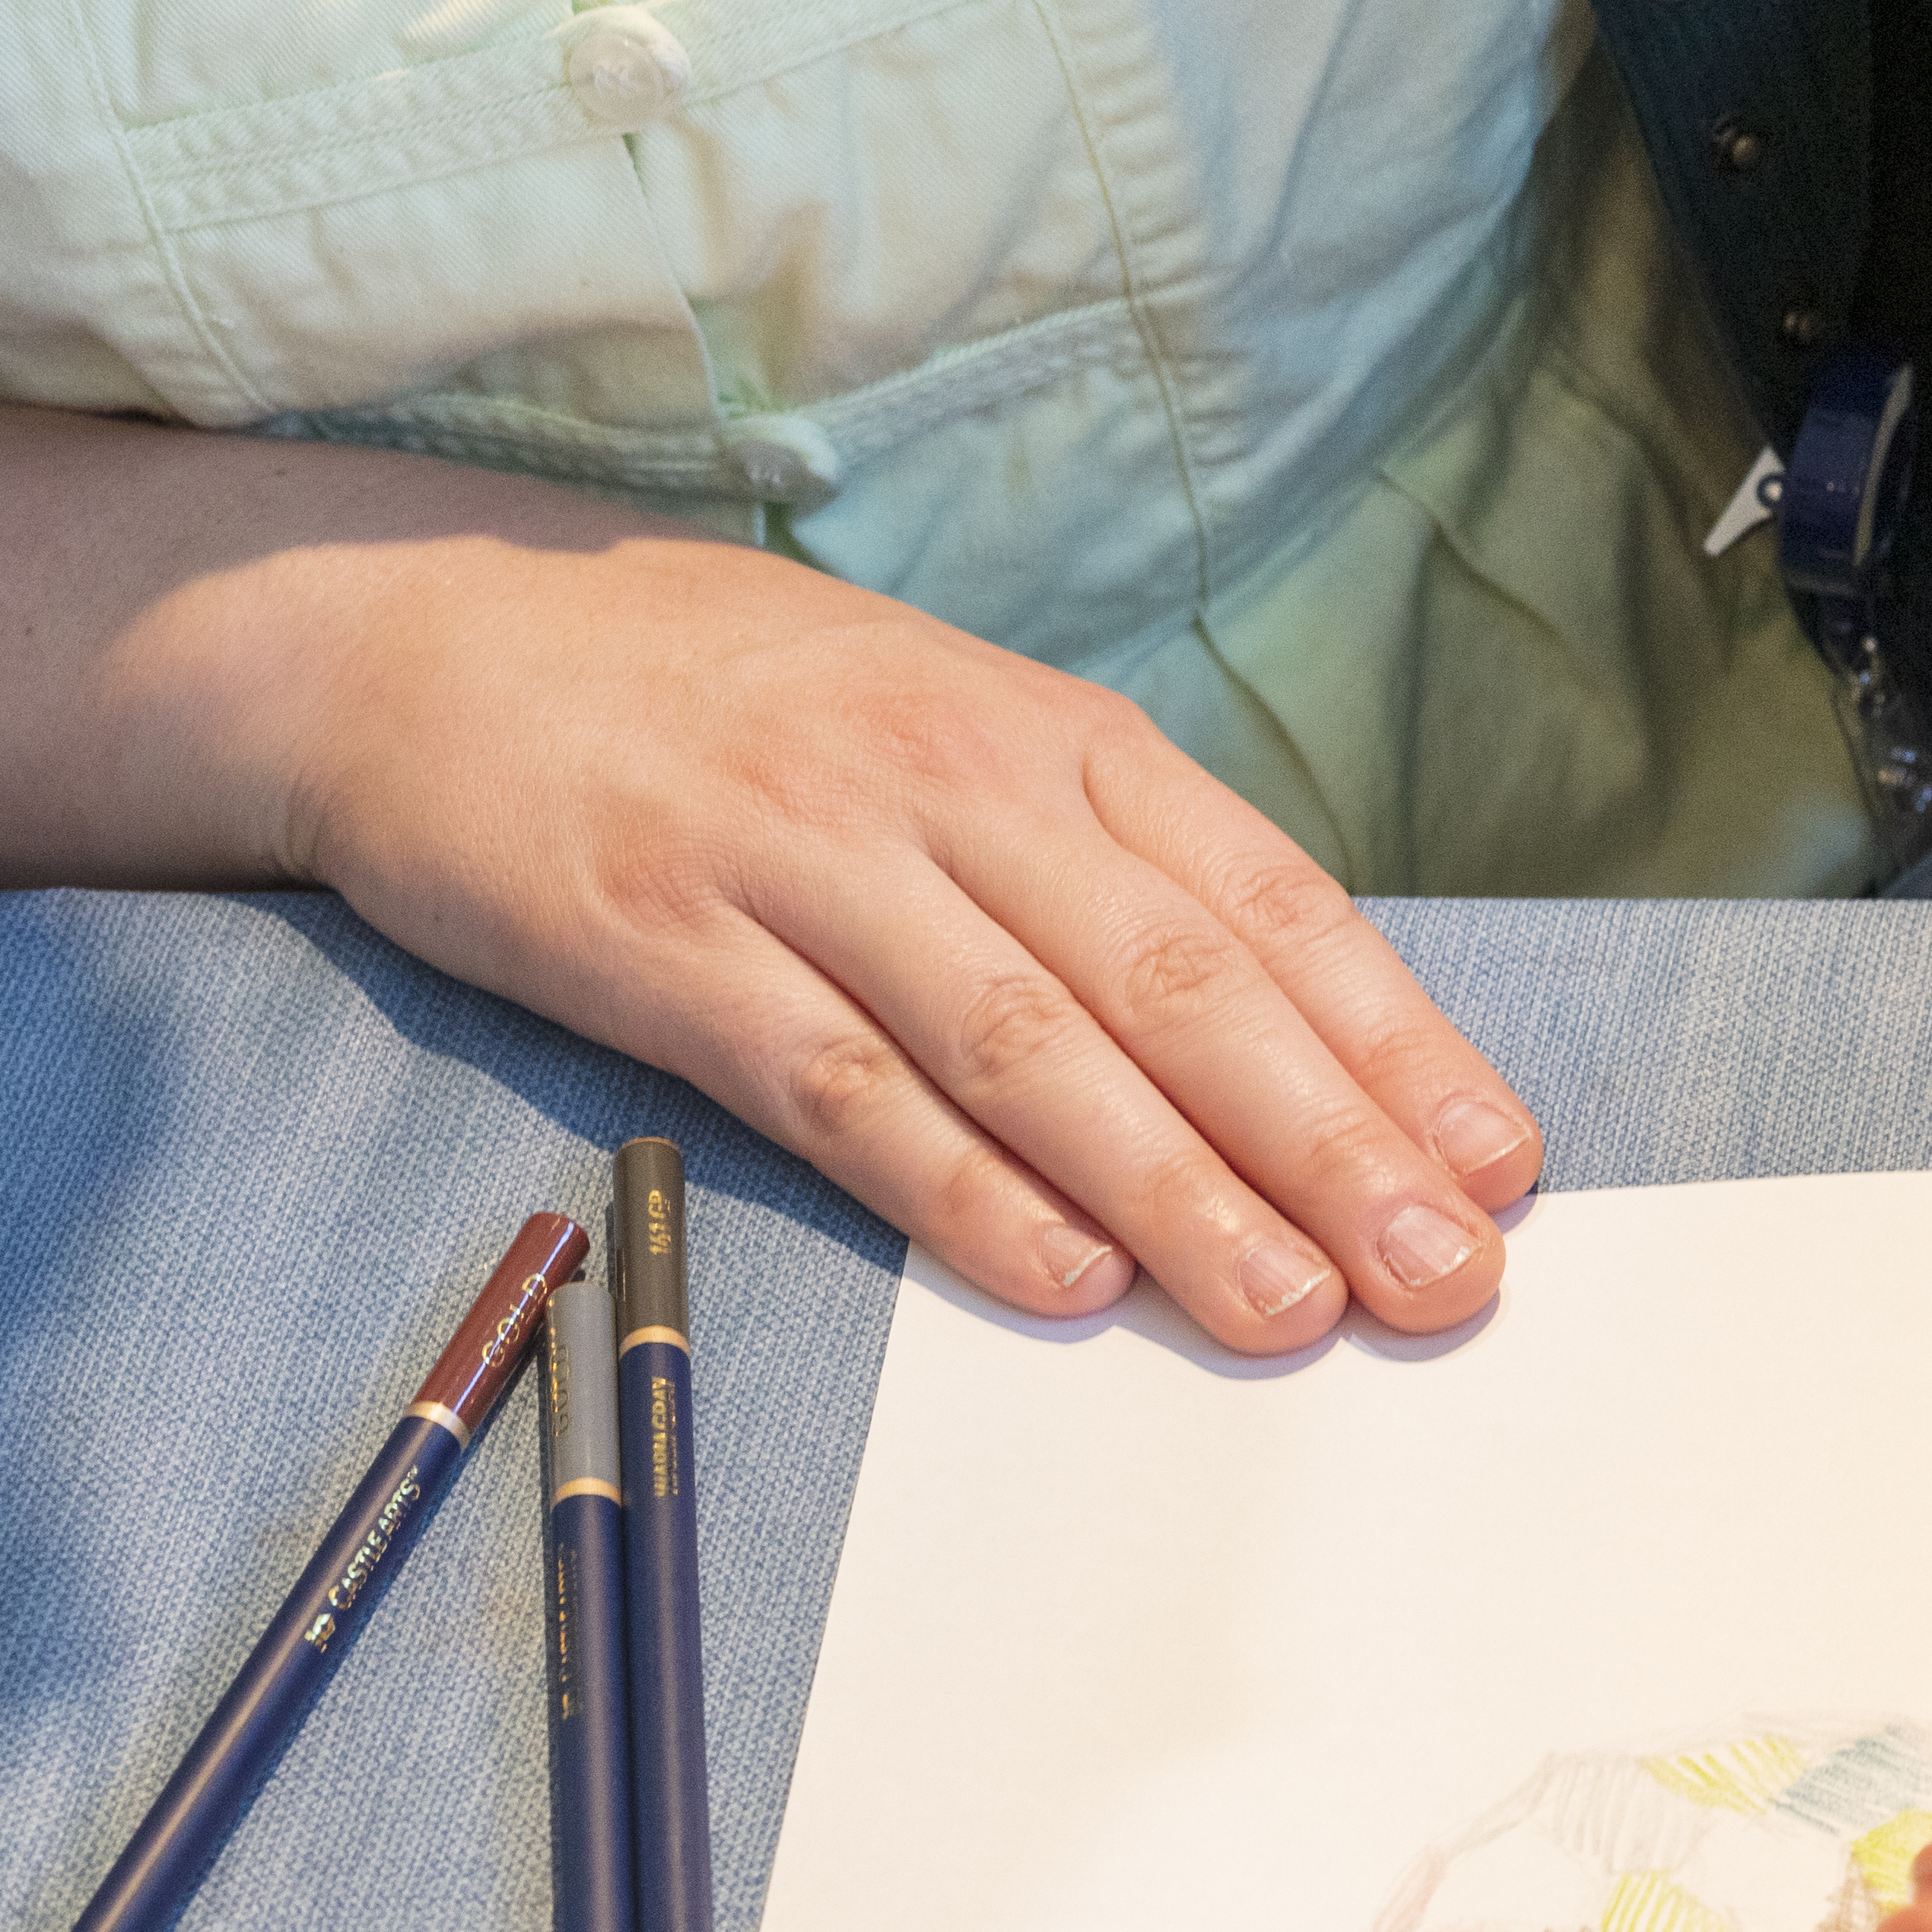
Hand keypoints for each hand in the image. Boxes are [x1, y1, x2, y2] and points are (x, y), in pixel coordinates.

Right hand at [258, 520, 1538, 1347]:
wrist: (432, 624)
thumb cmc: (747, 705)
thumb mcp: (959, 732)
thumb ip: (1112, 871)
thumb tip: (1293, 1040)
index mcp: (1056, 740)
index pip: (1272, 905)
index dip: (1396, 1042)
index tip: (1499, 1164)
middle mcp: (955, 790)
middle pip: (1180, 988)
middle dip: (1330, 1143)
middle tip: (1439, 1272)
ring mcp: (807, 865)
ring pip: (1033, 1047)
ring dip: (1176, 1193)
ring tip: (1290, 1307)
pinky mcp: (664, 947)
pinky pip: (842, 1086)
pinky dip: (960, 1190)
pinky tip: (1062, 1277)